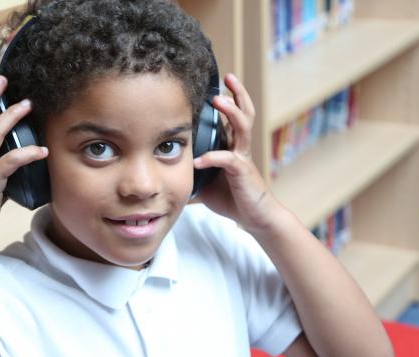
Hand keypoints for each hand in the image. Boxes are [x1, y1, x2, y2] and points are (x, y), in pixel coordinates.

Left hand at [193, 74, 282, 233]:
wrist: (255, 218)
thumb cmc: (232, 198)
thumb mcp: (204, 182)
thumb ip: (189, 172)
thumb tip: (164, 171)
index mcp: (231, 146)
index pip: (231, 117)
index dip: (226, 99)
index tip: (213, 84)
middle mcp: (239, 148)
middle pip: (244, 112)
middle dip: (238, 93)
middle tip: (228, 77)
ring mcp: (242, 158)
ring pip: (242, 127)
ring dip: (231, 112)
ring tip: (219, 99)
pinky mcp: (242, 173)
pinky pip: (227, 160)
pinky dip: (211, 158)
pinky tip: (198, 160)